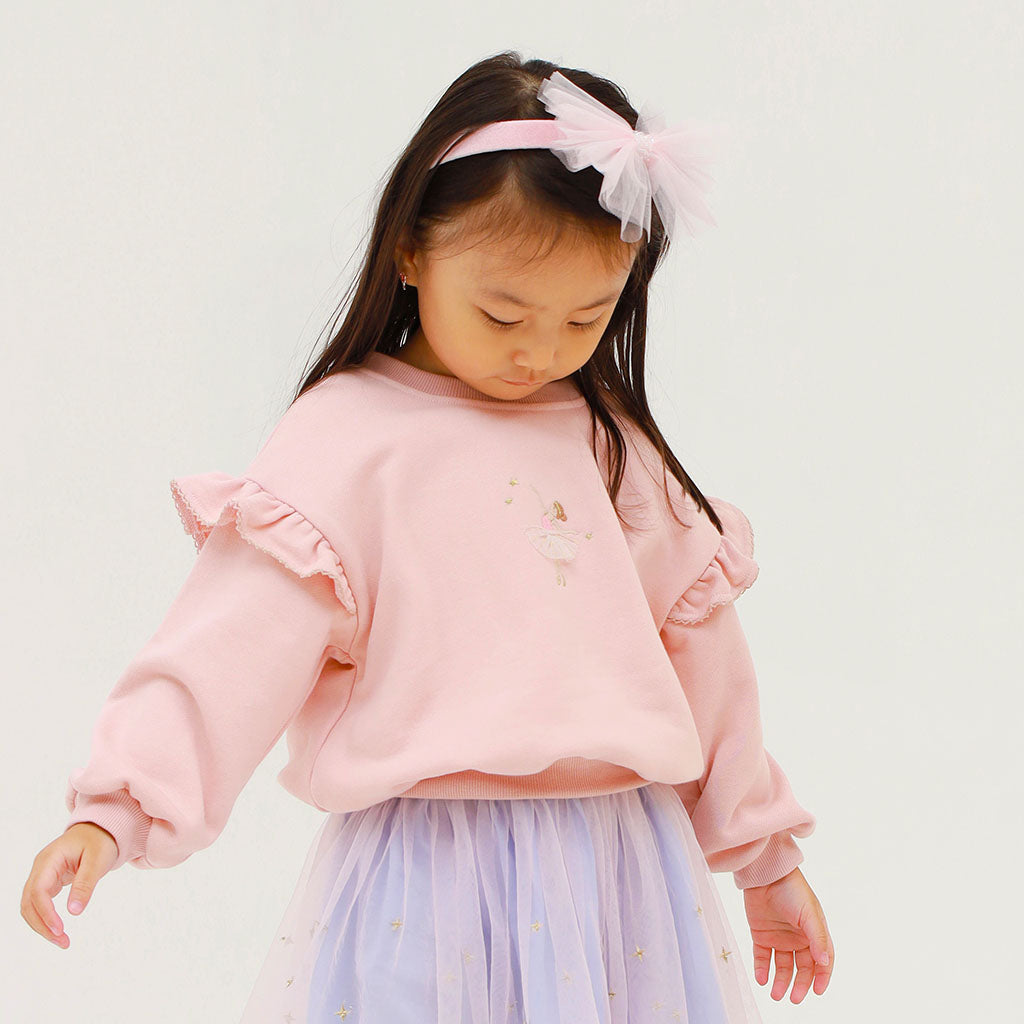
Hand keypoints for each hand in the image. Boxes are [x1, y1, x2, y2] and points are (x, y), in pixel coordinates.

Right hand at [20, 822, 118, 948]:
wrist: (99, 830)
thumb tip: (74, 911)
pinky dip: (46, 918)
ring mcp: (42, 875)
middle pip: (29, 902)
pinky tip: (58, 930)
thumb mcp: (98, 860)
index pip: (38, 891)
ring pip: (31, 906)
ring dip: (42, 925)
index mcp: (50, 859)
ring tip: (63, 941)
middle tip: (63, 942)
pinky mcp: (47, 882)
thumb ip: (85, 884)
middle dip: (42, 925)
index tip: (60, 930)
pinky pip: (39, 904)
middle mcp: (40, 868)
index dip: (46, 913)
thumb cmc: (100, 841)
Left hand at [742, 865, 833, 1002]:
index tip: (818, 992)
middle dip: (799, 984)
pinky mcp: (761, 935)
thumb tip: (824, 962)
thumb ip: (818, 938)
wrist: (765, 874)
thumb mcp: (809, 914)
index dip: (822, 977)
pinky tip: (762, 979)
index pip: (822, 961)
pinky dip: (762, 969)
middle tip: (794, 998)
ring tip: (776, 995)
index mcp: (814, 933)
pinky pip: (762, 957)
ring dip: (780, 982)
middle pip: (802, 968)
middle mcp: (797, 938)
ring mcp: (779, 937)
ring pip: (782, 966)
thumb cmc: (792, 889)